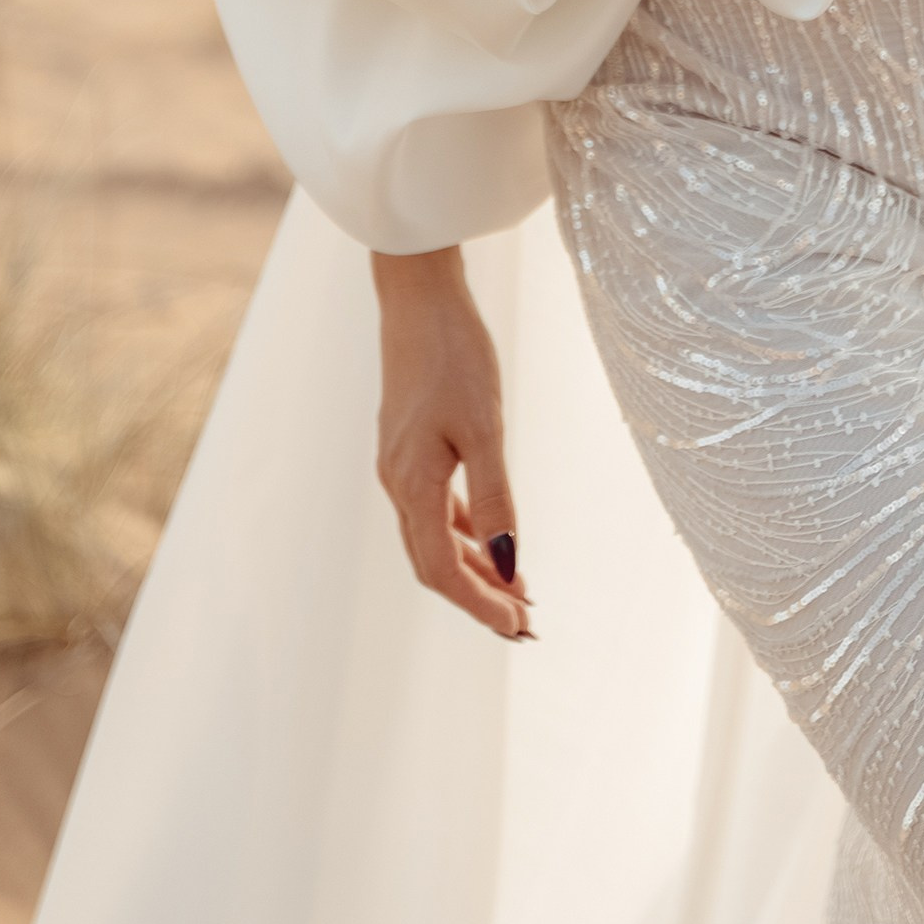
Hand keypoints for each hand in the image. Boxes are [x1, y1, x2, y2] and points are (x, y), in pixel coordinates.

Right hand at [372, 247, 533, 640]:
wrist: (419, 297)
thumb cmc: (454, 355)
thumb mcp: (484, 427)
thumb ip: (495, 498)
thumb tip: (510, 563)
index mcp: (411, 484)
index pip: (442, 570)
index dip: (480, 604)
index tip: (520, 626)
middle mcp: (398, 483)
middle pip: (434, 564)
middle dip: (478, 598)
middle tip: (525, 624)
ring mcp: (401, 466)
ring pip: (434, 539)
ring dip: (475, 569)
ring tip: (519, 592)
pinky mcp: (411, 448)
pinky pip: (435, 509)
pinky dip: (466, 534)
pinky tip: (493, 540)